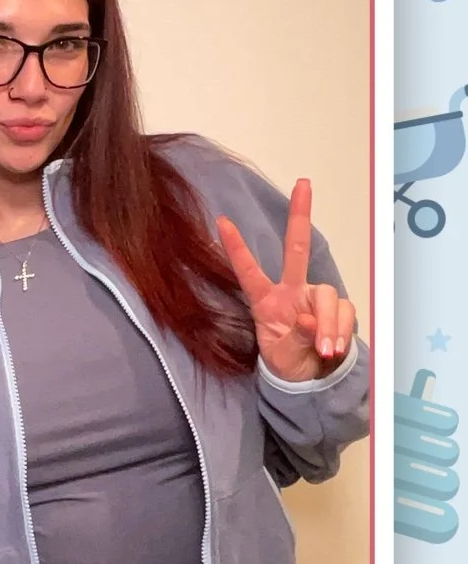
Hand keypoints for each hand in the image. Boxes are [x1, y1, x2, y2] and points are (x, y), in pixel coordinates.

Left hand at [216, 178, 355, 382]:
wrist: (310, 379)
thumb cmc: (287, 361)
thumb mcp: (282, 355)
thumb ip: (295, 337)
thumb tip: (311, 320)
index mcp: (266, 300)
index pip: (248, 271)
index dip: (236, 248)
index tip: (221, 222)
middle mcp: (290, 291)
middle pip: (296, 248)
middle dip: (300, 215)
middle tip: (304, 184)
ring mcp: (314, 297)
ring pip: (326, 296)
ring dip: (329, 325)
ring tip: (325, 350)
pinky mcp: (337, 308)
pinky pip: (343, 312)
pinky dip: (340, 331)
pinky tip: (333, 349)